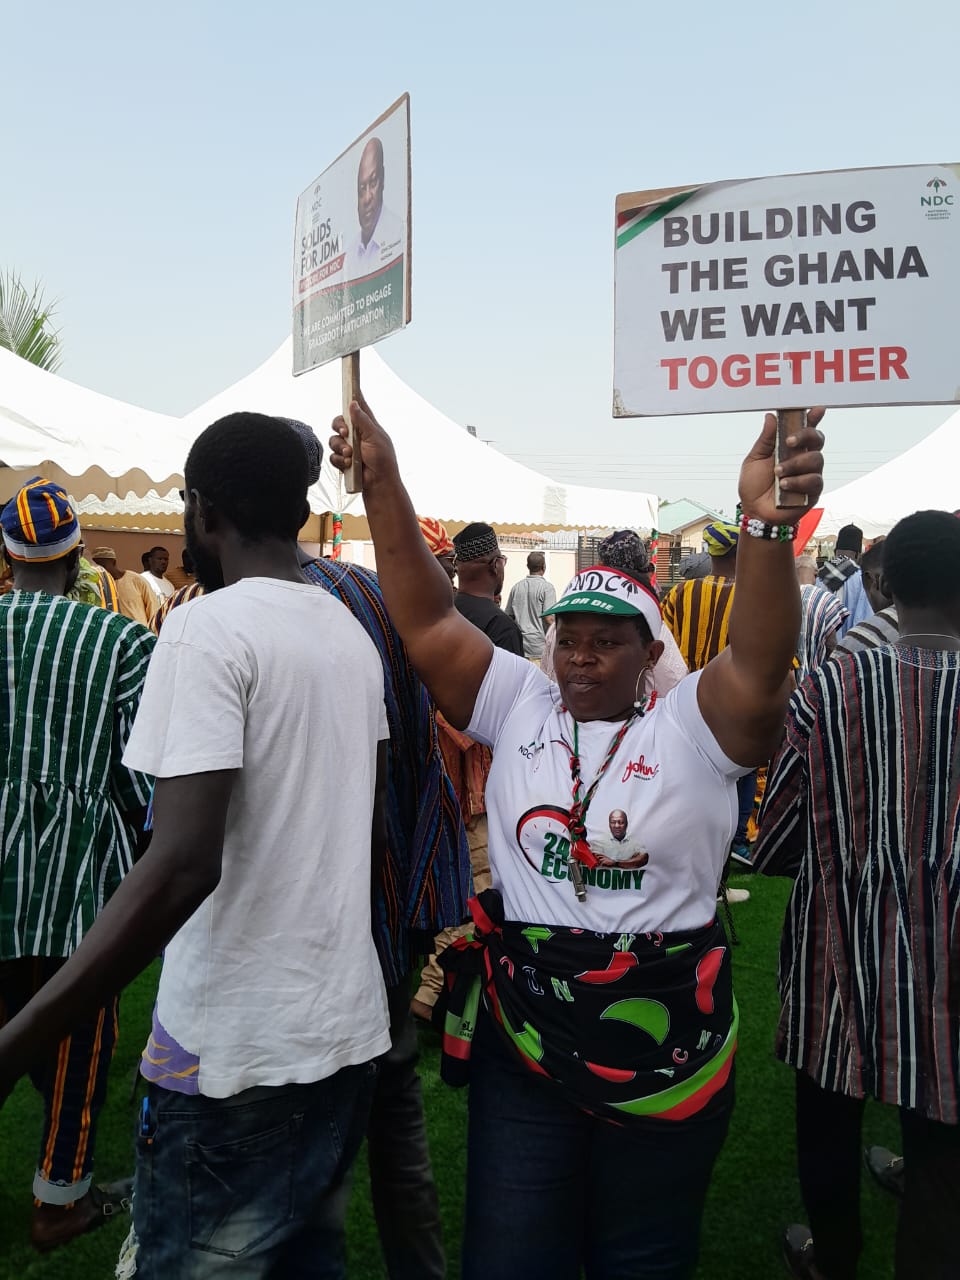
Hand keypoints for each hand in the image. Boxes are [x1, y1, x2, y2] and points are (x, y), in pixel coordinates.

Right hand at [329, 394, 398, 492]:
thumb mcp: (375, 437)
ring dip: (340, 447)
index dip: (353, 397)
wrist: (379, 484)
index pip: (359, 407)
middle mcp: (357, 435)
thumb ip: (362, 421)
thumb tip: (354, 403)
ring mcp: (349, 448)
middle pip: (339, 422)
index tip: (349, 385)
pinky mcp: (343, 460)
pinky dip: (339, 460)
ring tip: (350, 455)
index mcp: (368, 426)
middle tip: (345, 433)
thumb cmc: (383, 461)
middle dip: (339, 427)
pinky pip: (333, 456)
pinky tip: (348, 464)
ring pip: (333, 440)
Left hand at [738, 408, 824, 524]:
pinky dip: (798, 481)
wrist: (755, 511)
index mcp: (791, 447)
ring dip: (795, 464)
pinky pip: (814, 480)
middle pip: (817, 439)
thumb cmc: (754, 485)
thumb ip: (766, 439)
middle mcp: (803, 458)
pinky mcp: (813, 491)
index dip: (814, 417)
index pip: (806, 428)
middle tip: (789, 442)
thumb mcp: (755, 459)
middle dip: (805, 436)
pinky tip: (784, 486)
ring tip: (778, 473)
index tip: (817, 409)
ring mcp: (810, 474)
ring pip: (816, 459)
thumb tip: (771, 417)